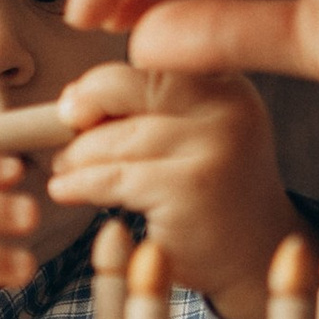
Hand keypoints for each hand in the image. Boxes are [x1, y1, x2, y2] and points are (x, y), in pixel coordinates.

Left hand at [42, 63, 293, 318]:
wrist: (254, 257)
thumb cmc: (213, 196)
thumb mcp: (194, 137)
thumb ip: (149, 110)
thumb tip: (73, 100)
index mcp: (227, 87)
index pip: (150, 61)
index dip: (103, 82)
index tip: (78, 106)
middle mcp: (227, 109)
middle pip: (125, 88)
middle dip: (83, 111)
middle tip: (64, 135)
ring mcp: (212, 148)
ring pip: (114, 139)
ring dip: (76, 156)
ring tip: (66, 169)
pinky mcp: (188, 189)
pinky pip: (112, 178)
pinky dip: (79, 184)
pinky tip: (67, 190)